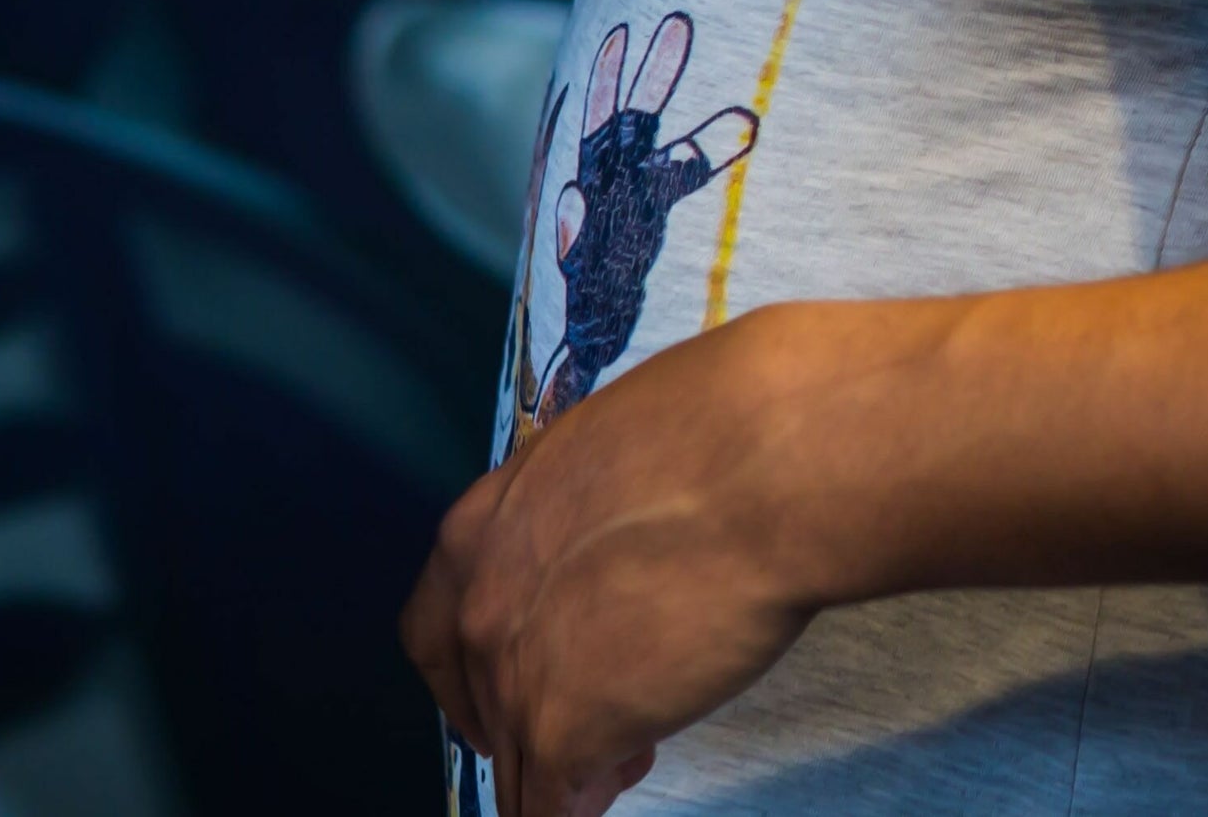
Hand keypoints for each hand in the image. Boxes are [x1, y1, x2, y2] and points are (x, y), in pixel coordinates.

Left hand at [403, 308, 843, 815]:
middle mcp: (477, 607)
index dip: (483, 664)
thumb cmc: (725, 428)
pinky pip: (552, 807)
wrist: (765, 466)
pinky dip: (589, 798)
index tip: (535, 670)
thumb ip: (594, 503)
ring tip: (639, 739)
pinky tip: (635, 764)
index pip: (441, 628)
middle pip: (480, 703)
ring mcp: (514, 677)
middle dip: (538, 713)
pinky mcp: (564, 733)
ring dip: (573, 762)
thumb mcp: (619, 447)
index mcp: (483, 526)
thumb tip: (624, 528)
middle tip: (607, 703)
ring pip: (516, 766)